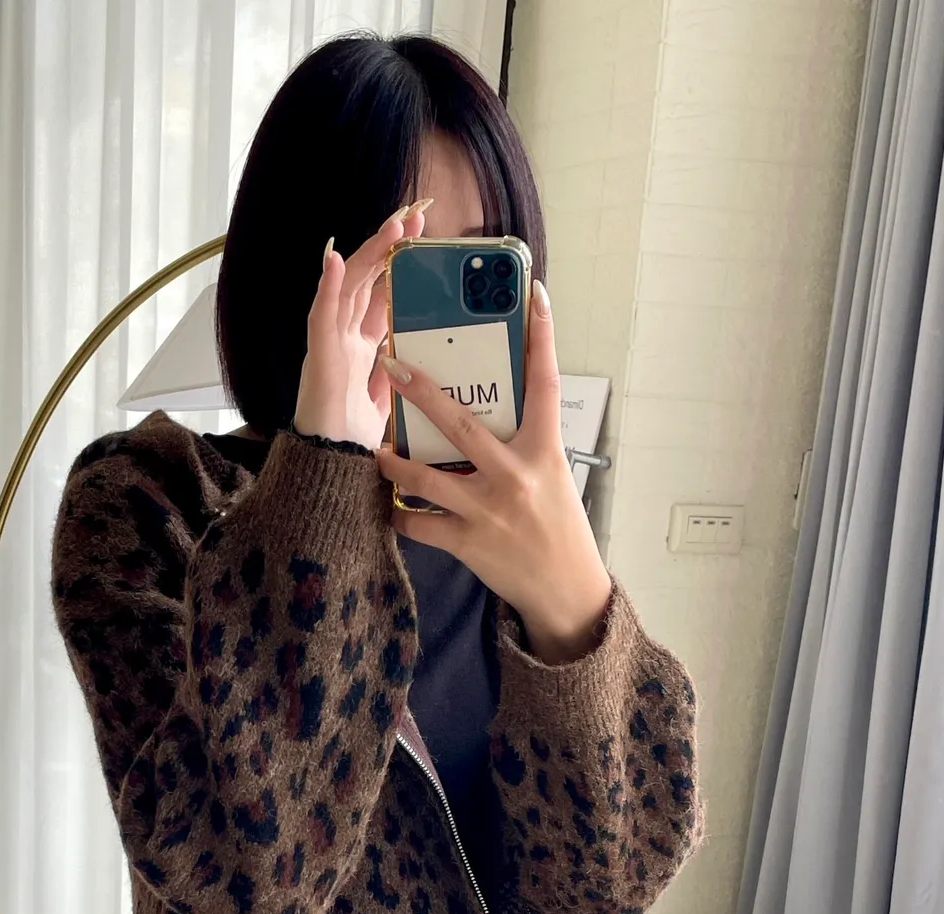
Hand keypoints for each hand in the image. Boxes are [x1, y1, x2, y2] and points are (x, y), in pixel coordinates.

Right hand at [292, 200, 432, 449]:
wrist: (333, 470)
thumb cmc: (355, 442)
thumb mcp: (391, 402)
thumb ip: (399, 375)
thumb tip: (421, 357)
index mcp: (362, 347)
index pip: (382, 294)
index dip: (398, 265)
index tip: (422, 239)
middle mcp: (345, 338)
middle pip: (367, 281)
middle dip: (389, 247)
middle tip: (415, 217)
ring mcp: (330, 343)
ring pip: (348, 287)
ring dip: (369, 254)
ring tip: (393, 226)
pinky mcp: (320, 356)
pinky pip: (321, 315)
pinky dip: (327, 286)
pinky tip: (334, 258)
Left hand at [375, 280, 613, 663]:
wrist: (566, 590)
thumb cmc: (559, 527)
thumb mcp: (554, 475)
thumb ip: (524, 442)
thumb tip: (497, 403)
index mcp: (544, 450)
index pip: (545, 382)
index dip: (542, 336)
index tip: (533, 294)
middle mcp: (515, 476)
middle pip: (461, 423)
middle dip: (422, 392)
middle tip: (392, 363)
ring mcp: (488, 511)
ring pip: (426, 477)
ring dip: (394, 460)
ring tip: (377, 447)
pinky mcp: (467, 544)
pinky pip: (419, 524)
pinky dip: (400, 515)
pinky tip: (389, 506)